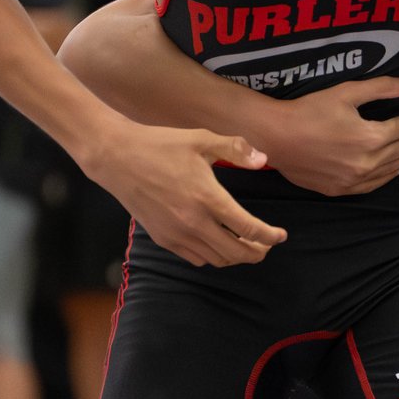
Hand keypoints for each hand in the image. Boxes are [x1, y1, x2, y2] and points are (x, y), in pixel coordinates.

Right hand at [87, 124, 287, 267]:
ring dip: (235, 256)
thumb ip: (235, 149)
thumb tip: (263, 160)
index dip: (270, 236)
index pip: (249, 229)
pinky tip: (217, 242)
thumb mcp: (201, 139)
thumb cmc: (160, 145)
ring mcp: (176, 234)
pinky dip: (212, 256)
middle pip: (237, 253)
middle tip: (266, 244)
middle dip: (257, 252)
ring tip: (245, 244)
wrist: (116, 158)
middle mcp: (194, 223)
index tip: (281, 235)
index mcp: (208, 199)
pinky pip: (196, 258)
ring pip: (217, 260)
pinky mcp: (163, 239)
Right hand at [264, 77, 398, 196]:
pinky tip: (393, 172)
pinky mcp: (340, 189)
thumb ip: (382, 88)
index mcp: (371, 137)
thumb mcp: (347, 92)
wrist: (277, 137)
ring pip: (389, 171)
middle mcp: (367, 162)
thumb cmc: (309, 111)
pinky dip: (386, 178)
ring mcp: (353, 179)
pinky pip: (371, 186)